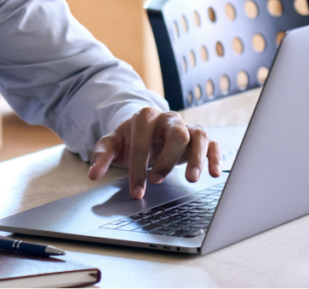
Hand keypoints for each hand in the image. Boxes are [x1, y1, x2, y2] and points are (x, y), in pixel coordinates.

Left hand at [88, 107, 221, 198]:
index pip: (143, 141)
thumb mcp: (113, 144)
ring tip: (191, 179)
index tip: (137, 190)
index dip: (139, 167)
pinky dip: (215, 157)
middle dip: (167, 159)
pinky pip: (212, 143)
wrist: (145, 130)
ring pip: (198, 136)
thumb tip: (93, 174)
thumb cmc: (129, 139)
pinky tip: (214, 173)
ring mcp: (186, 127)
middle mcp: (169, 119)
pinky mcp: (198, 138)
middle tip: (158, 180)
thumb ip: (102, 156)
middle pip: (176, 133)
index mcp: (145, 117)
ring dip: (196, 158)